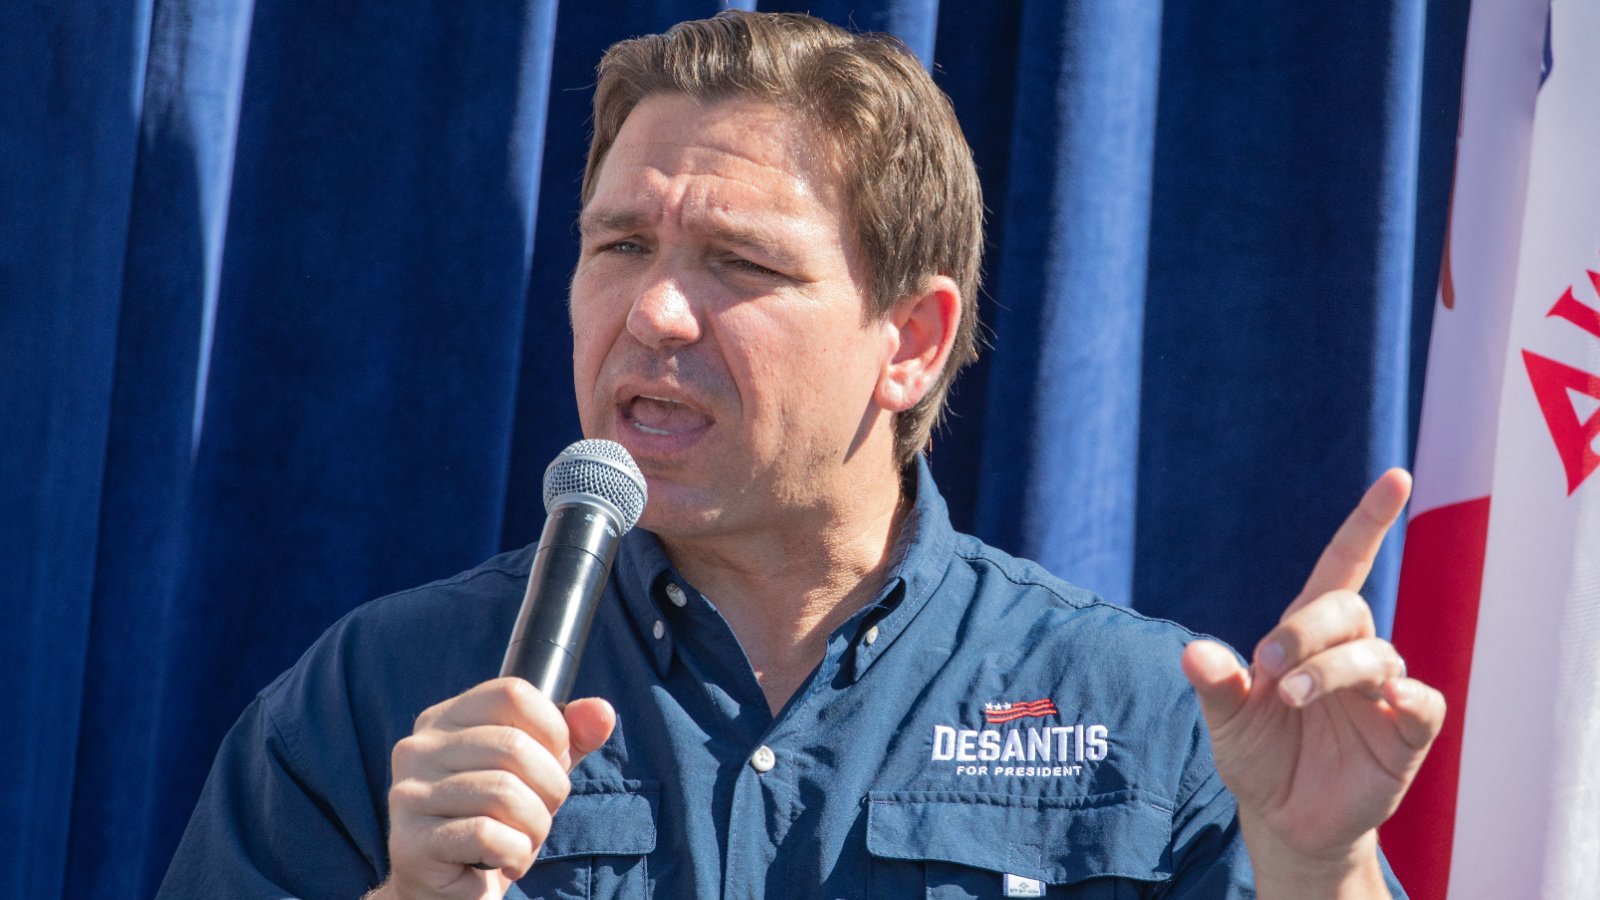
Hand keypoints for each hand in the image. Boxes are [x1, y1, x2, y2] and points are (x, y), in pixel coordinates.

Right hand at [371, 678, 615, 899]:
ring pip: (504, 793)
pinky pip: (487, 835)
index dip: (552, 730)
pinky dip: (516, 853)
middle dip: (551, 789)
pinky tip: (507, 861)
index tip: (554, 764)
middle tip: (543, 816)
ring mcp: (409, 794)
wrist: (451, 890)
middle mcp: (419, 749)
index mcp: (445, 719)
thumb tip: (601, 712)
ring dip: (535, 828)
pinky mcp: (411, 841)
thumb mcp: (538, 774)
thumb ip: (572, 739)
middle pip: (514, 746)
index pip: (512, 693)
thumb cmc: (498, 823)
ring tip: (524, 842)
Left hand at [1180, 469, 1445, 894]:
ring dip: (1332, 671)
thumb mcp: (1226, 722)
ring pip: (1376, 655)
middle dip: (1306, 631)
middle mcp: (1351, 652)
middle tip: (1270, 670)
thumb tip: (1191, 650)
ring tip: (1288, 698)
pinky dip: (1408, 698)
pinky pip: (1422, 704)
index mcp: (1306, 633)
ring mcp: (1382, 692)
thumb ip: (1215, 685)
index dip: (1368, 521)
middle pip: (1347, 610)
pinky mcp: (1406, 733)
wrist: (1283, 819)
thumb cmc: (1257, 755)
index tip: (1396, 477)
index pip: (1345, 562)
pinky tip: (1389, 701)